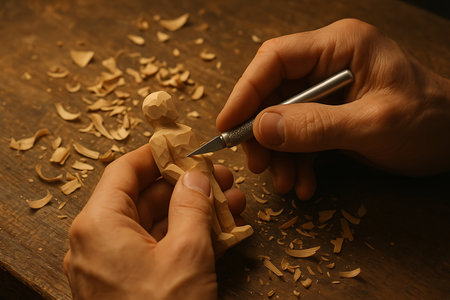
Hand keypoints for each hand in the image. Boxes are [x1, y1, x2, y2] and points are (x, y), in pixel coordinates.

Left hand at [63, 144, 245, 299]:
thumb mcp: (187, 252)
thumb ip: (192, 205)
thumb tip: (195, 175)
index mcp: (99, 224)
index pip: (125, 170)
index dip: (158, 154)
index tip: (184, 145)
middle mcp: (98, 241)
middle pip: (143, 196)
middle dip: (186, 185)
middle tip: (220, 177)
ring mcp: (112, 264)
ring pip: (154, 223)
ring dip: (192, 211)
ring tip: (229, 201)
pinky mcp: (127, 282)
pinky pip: (155, 248)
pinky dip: (184, 236)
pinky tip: (218, 229)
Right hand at [217, 18, 449, 199]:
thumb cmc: (430, 121)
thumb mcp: (373, 124)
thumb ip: (316, 126)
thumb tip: (261, 128)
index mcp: (340, 46)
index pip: (276, 59)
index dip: (246, 91)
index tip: (228, 126)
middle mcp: (328, 63)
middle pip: (273, 92)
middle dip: (263, 132)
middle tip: (258, 165)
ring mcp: (327, 90)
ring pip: (282, 119)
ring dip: (280, 154)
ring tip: (287, 184)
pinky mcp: (328, 114)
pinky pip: (298, 136)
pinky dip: (296, 161)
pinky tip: (303, 182)